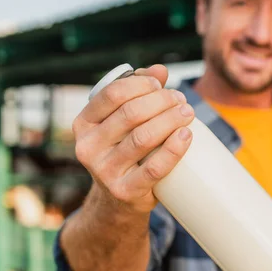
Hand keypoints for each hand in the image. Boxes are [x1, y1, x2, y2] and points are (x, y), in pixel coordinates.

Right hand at [72, 64, 193, 213]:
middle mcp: (88, 147)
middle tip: (181, 101)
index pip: (113, 93)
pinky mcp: (126, 191)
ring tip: (188, 113)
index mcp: (84, 124)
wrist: (118, 200)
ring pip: (143, 138)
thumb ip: (138, 93)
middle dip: (162, 101)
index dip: (142, 84)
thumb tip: (161, 70)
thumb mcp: (122, 123)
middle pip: (131, 114)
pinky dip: (174, 149)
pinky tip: (187, 135)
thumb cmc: (124, 151)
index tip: (161, 85)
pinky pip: (155, 168)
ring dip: (171, 120)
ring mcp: (105, 171)